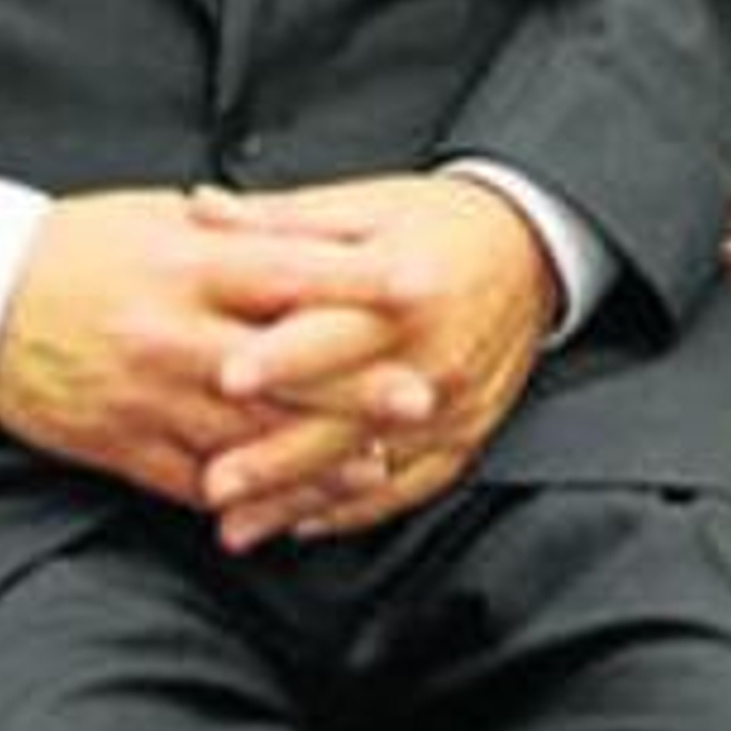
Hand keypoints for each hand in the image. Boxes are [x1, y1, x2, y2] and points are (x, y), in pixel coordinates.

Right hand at [0, 187, 405, 511]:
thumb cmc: (73, 246)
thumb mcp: (152, 218)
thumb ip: (229, 232)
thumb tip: (303, 230)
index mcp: (183, 263)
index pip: (286, 272)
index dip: (356, 282)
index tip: (418, 284)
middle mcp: (172, 331)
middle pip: (281, 366)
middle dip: (357, 385)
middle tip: (425, 395)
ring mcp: (147, 395)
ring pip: (248, 436)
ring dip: (318, 455)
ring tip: (379, 465)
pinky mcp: (121, 444)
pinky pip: (196, 481)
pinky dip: (250, 497)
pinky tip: (294, 506)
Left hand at [192, 176, 559, 550]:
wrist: (530, 250)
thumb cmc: (433, 225)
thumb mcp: (359, 205)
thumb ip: (276, 219)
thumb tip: (200, 208)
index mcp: (404, 288)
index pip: (333, 328)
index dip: (280, 354)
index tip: (227, 377)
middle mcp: (433, 354)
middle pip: (344, 414)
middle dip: (277, 454)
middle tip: (215, 482)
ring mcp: (453, 406)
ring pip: (369, 467)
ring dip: (300, 499)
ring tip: (240, 525)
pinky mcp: (466, 438)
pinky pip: (408, 488)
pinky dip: (353, 511)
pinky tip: (302, 524)